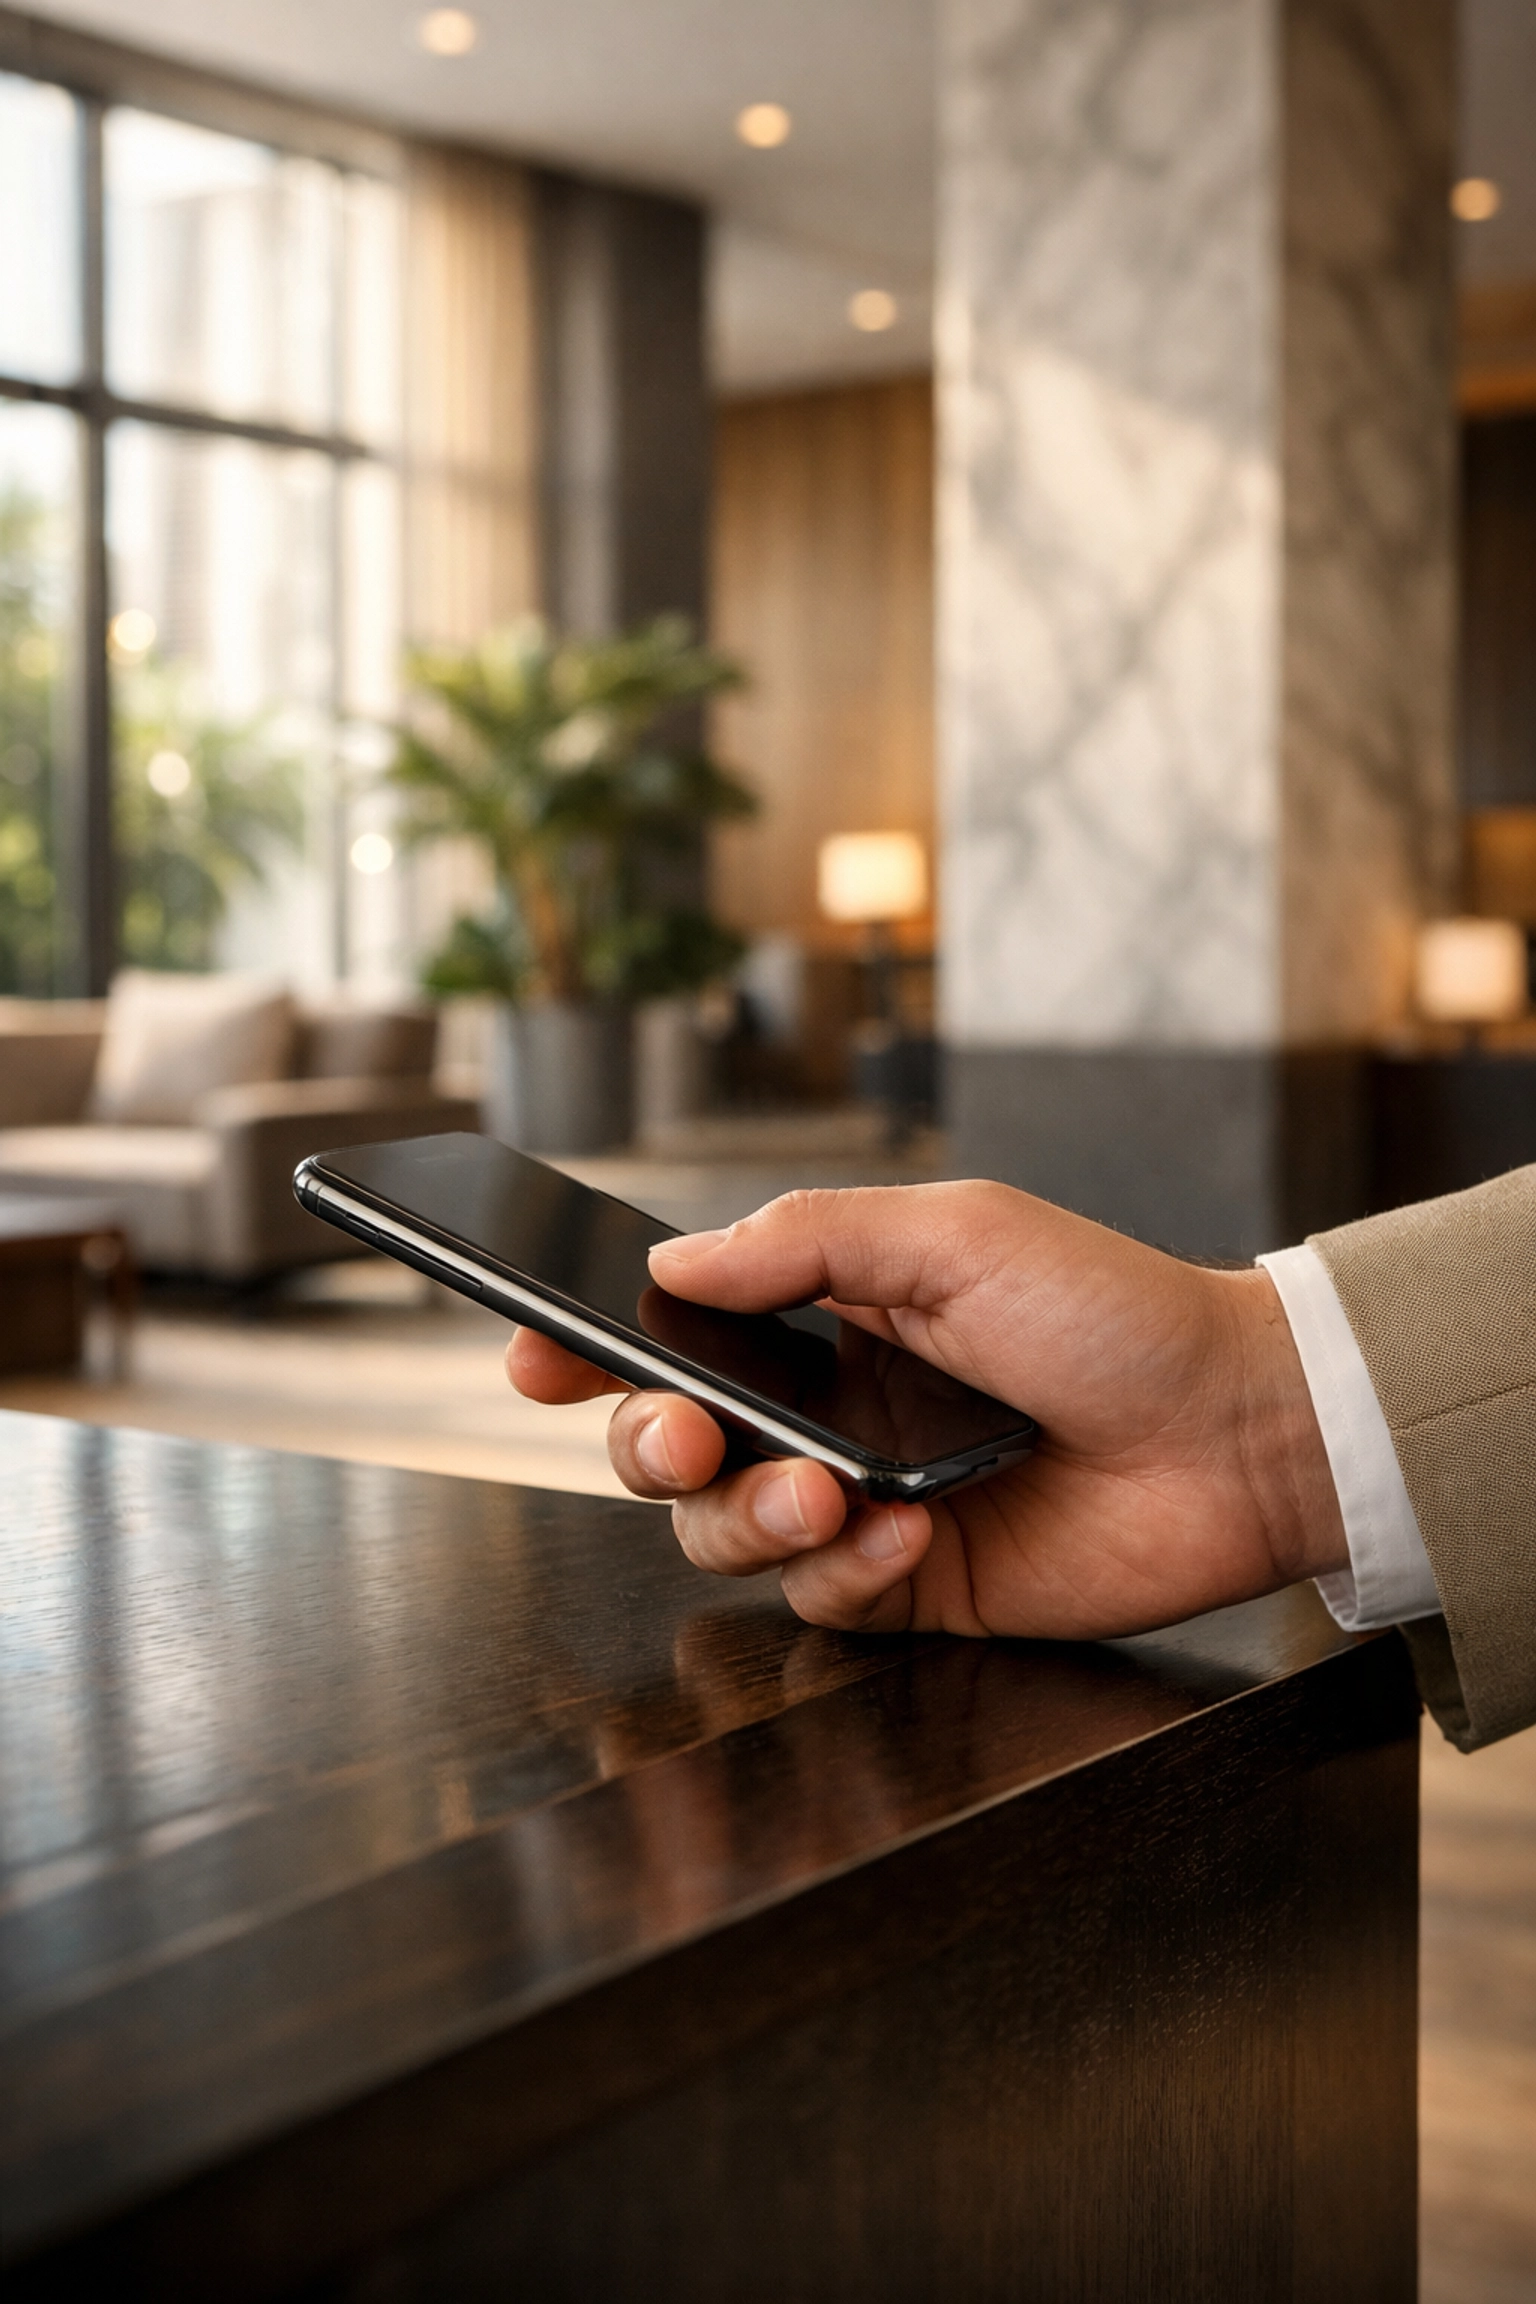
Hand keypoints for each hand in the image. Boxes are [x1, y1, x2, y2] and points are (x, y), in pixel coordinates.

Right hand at [505, 1181, 1347, 1638]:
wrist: (1239, 1433)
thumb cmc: (1113, 1313)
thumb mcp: (957, 1236)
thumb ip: (808, 1240)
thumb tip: (676, 1261)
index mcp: (828, 1318)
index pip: (677, 1335)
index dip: (591, 1348)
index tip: (534, 1354)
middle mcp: (828, 1414)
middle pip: (671, 1448)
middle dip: (648, 1445)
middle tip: (686, 1435)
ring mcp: (863, 1505)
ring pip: (726, 1535)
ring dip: (751, 1516)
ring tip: (827, 1491)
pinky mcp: (911, 1587)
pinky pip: (818, 1602)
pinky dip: (842, 1570)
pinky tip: (902, 1534)